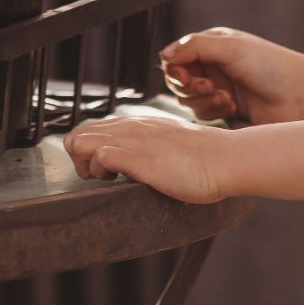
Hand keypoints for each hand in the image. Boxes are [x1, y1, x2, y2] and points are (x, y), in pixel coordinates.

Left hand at [66, 113, 237, 202]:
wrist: (225, 159)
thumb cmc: (208, 160)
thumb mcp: (173, 147)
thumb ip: (155, 149)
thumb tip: (147, 166)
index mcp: (138, 124)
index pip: (93, 129)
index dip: (90, 151)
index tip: (105, 170)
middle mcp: (130, 127)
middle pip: (78, 134)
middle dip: (81, 159)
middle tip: (102, 177)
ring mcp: (131, 140)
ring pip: (79, 142)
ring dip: (85, 165)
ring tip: (107, 179)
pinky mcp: (136, 156)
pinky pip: (98, 156)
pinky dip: (100, 171)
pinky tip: (118, 180)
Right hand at [161, 26, 303, 125]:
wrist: (302, 97)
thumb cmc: (272, 66)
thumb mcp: (231, 47)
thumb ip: (194, 46)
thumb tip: (164, 55)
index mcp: (214, 46)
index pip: (177, 58)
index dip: (176, 69)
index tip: (186, 76)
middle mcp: (215, 68)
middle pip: (179, 82)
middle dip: (189, 87)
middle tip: (209, 87)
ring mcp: (221, 91)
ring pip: (190, 101)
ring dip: (203, 101)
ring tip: (227, 98)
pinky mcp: (228, 113)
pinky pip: (204, 116)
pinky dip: (214, 112)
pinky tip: (233, 108)